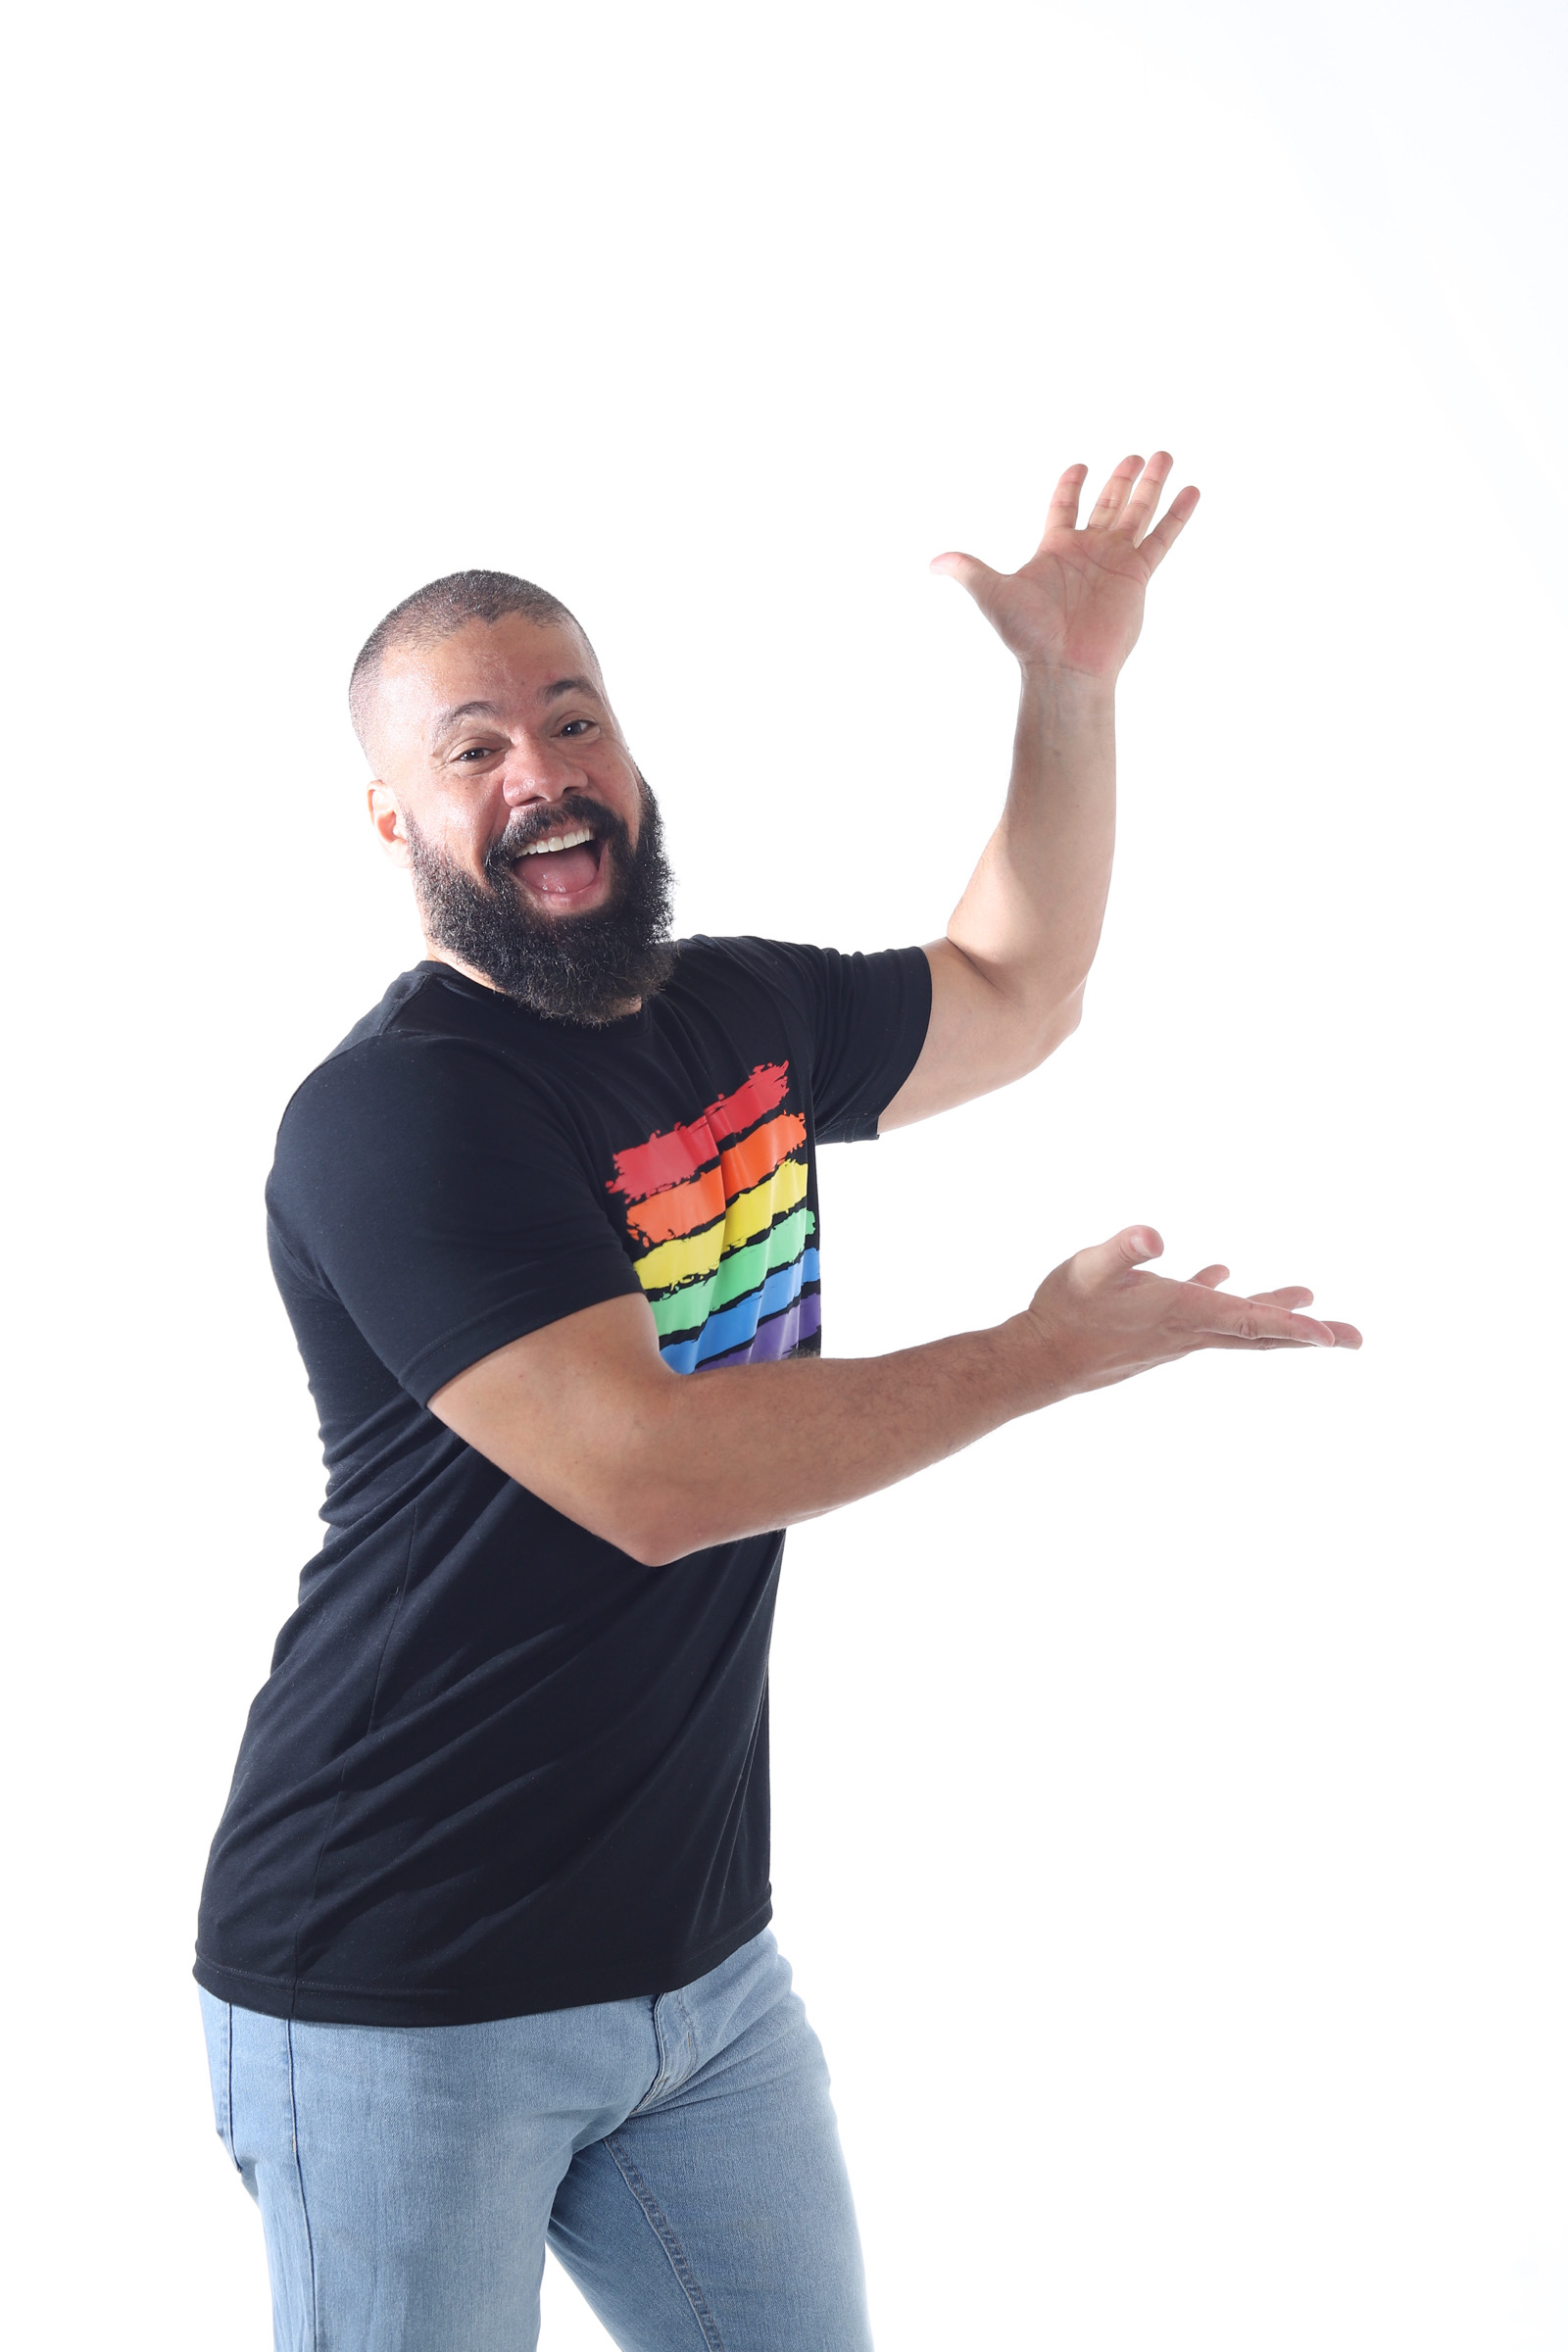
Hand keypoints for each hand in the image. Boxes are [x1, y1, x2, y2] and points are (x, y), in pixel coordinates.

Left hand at [931, 454, 1199, 683]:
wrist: (1062, 666)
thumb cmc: (1027, 634)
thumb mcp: (991, 592)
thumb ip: (967, 570)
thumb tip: (931, 564)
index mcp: (1055, 549)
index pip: (1064, 507)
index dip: (1071, 486)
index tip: (1079, 466)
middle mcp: (1088, 551)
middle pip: (1108, 504)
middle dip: (1121, 479)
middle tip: (1136, 455)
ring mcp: (1115, 561)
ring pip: (1137, 512)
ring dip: (1151, 484)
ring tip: (1164, 455)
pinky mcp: (1137, 575)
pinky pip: (1161, 539)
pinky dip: (1177, 515)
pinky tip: (1192, 490)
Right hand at [1017, 1226, 1362, 1402]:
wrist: (1037, 1360)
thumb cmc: (1064, 1312)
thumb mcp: (1090, 1269)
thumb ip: (1124, 1248)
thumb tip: (1153, 1232)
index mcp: (1182, 1313)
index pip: (1248, 1320)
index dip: (1292, 1326)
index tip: (1331, 1337)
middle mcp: (1189, 1331)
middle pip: (1261, 1334)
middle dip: (1310, 1335)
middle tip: (1356, 1339)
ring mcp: (1177, 1335)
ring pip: (1239, 1327)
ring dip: (1278, 1316)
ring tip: (1310, 1298)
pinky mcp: (1159, 1332)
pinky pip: (1206, 1317)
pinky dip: (1226, 1300)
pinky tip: (1222, 1275)